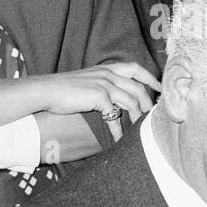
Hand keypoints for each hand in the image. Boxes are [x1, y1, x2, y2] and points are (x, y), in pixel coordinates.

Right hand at [40, 62, 158, 124]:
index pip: (135, 68)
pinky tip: (119, 139)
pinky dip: (118, 130)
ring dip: (137, 118)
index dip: (150, 78)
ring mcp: (104, 84)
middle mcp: (108, 74)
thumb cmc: (62, 88)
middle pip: (138, 87)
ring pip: (131, 101)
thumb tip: (112, 97)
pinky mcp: (99, 97)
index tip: (160, 88)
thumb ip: (101, 83)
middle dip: (148, 103)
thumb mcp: (86, 79)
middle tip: (152, 116)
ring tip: (139, 131)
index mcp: (107, 68)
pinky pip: (115, 116)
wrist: (46, 90)